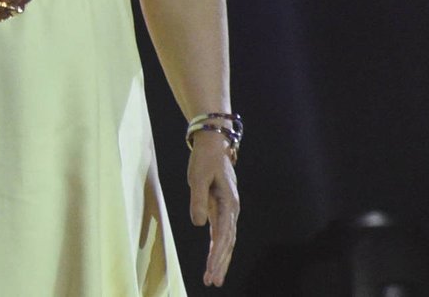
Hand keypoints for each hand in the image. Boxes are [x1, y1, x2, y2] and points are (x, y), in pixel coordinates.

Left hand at [188, 135, 239, 286]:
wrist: (214, 146)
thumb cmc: (205, 160)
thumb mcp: (197, 177)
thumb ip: (197, 201)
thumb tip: (198, 225)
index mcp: (228, 203)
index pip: (223, 235)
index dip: (217, 254)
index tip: (211, 269)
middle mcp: (231, 210)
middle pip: (227, 243)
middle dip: (220, 263)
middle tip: (213, 282)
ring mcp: (227, 211)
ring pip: (226, 241)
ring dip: (220, 259)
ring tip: (213, 278)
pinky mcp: (220, 209)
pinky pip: (221, 233)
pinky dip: (217, 248)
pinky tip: (213, 261)